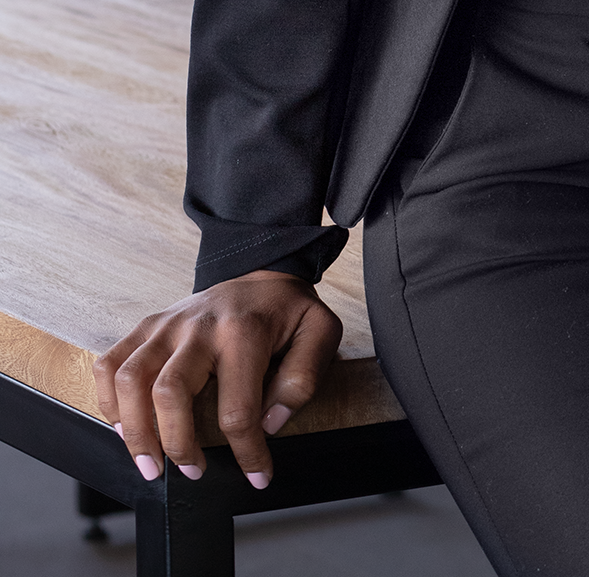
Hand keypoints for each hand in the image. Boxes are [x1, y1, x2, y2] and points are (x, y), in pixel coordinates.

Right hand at [93, 271, 342, 489]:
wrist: (264, 273)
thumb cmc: (289, 312)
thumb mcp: (320, 332)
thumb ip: (304, 377)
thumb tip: (270, 423)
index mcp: (244, 331)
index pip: (238, 408)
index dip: (247, 452)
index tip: (257, 476)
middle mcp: (199, 325)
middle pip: (170, 392)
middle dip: (177, 445)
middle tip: (191, 472)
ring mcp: (168, 324)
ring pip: (131, 378)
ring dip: (134, 430)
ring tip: (150, 463)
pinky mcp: (148, 325)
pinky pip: (110, 362)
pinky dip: (108, 399)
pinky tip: (124, 425)